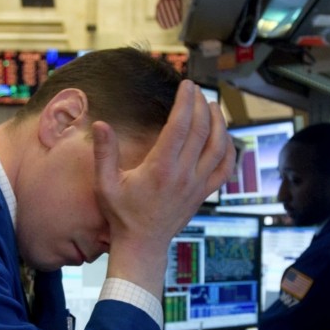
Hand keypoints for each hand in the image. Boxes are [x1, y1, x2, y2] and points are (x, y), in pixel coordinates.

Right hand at [96, 80, 234, 291]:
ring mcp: (197, 184)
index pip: (180, 125)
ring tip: (212, 106)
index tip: (186, 84)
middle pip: (202, 130)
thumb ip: (104, 153)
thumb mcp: (105, 184)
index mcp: (160, 168)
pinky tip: (224, 137)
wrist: (142, 245)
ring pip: (219, 146)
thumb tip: (101, 124)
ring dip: (219, 123)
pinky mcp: (204, 193)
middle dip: (202, 104)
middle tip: (197, 90)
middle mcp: (183, 174)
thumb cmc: (122, 215)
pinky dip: (229, 149)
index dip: (186, 101)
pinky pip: (225, 168)